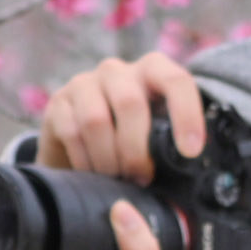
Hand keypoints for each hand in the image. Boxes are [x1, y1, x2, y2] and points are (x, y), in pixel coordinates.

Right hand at [34, 48, 207, 178]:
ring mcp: (84, 84)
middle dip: (137, 149)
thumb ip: (171, 141)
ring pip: (96, 120)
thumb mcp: (155, 136)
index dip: (186, 114)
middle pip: (130, 103)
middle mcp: (117, 70)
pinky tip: (93, 175)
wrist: (78, 147)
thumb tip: (192, 166)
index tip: (190, 151)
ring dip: (109, 159)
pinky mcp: (58, 103)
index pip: (176, 80)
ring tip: (117, 179)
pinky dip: (86, 161)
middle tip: (142, 178)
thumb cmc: (127, 143)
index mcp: (152, 71)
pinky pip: (72, 132)